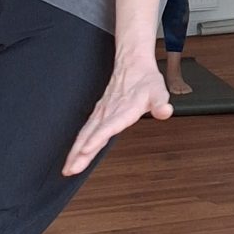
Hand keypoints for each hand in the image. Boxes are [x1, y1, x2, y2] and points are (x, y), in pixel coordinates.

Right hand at [63, 57, 171, 176]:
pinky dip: (77, 144)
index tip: (87, 149)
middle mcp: (109, 111)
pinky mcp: (98, 113)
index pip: (109, 125)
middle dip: (79, 153)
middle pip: (91, 134)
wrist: (132, 63)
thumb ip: (160, 103)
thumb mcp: (159, 90)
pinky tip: (72, 155)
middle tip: (70, 169)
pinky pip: (85, 130)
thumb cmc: (145, 80)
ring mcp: (101, 112)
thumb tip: (165, 111)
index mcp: (124, 108)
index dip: (97, 138)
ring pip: (84, 134)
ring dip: (75, 151)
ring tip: (67, 168)